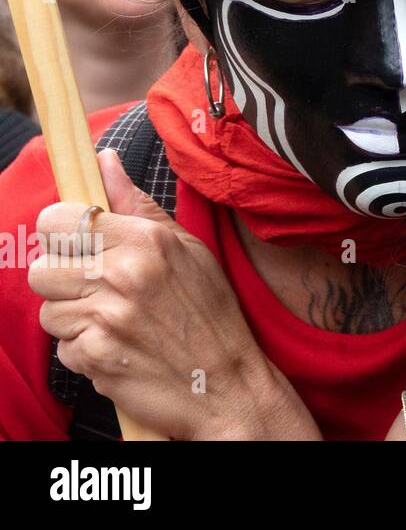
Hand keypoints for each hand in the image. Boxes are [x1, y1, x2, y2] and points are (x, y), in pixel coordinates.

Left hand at [29, 149, 316, 438]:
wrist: (227, 382)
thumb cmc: (210, 312)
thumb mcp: (187, 248)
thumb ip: (138, 206)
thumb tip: (104, 161)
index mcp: (144, 241)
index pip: (55, 221)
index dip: (60, 233)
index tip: (78, 244)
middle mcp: (122, 275)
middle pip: (41, 269)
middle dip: (63, 280)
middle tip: (98, 288)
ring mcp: (105, 319)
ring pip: (47, 311)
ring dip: (74, 319)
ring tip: (113, 321)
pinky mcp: (95, 358)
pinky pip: (62, 348)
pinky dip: (84, 350)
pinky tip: (117, 347)